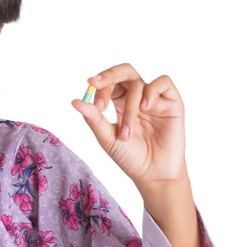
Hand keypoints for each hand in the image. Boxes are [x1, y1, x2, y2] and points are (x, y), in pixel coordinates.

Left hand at [71, 63, 187, 194]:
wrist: (153, 175)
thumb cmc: (129, 157)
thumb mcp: (107, 138)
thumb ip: (93, 118)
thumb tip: (75, 101)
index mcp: (119, 102)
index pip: (109, 83)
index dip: (100, 86)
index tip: (93, 101)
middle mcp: (137, 97)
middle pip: (124, 71)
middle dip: (109, 75)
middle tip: (96, 83)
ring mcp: (155, 99)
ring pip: (138, 84)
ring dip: (129, 106)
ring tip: (127, 132)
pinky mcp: (172, 103)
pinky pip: (163, 82)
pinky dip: (152, 90)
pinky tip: (145, 107)